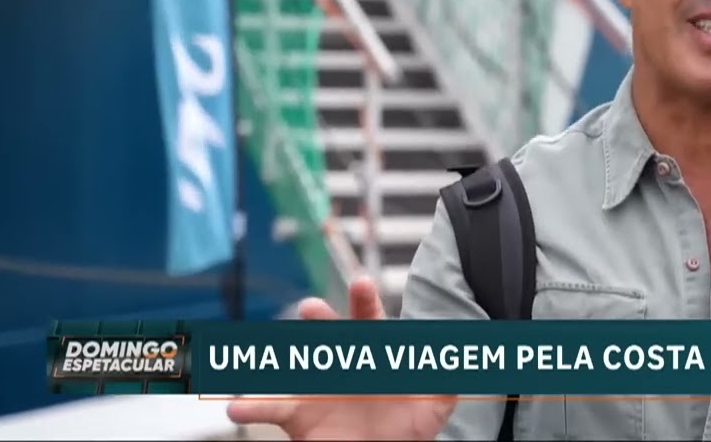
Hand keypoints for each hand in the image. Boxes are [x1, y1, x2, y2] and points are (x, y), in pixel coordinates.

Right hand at [226, 277, 456, 440]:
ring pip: (291, 364)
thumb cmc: (404, 427)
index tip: (362, 283)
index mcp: (373, 352)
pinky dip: (250, 406)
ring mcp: (316, 385)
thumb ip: (447, 383)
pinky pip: (270, 408)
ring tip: (263, 353)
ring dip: (275, 357)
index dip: (366, 301)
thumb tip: (474, 359)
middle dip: (320, 320)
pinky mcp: (296, 414)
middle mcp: (341, 361)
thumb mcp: (432, 408)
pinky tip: (237, 407)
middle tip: (312, 310)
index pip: (370, 320)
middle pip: (327, 333)